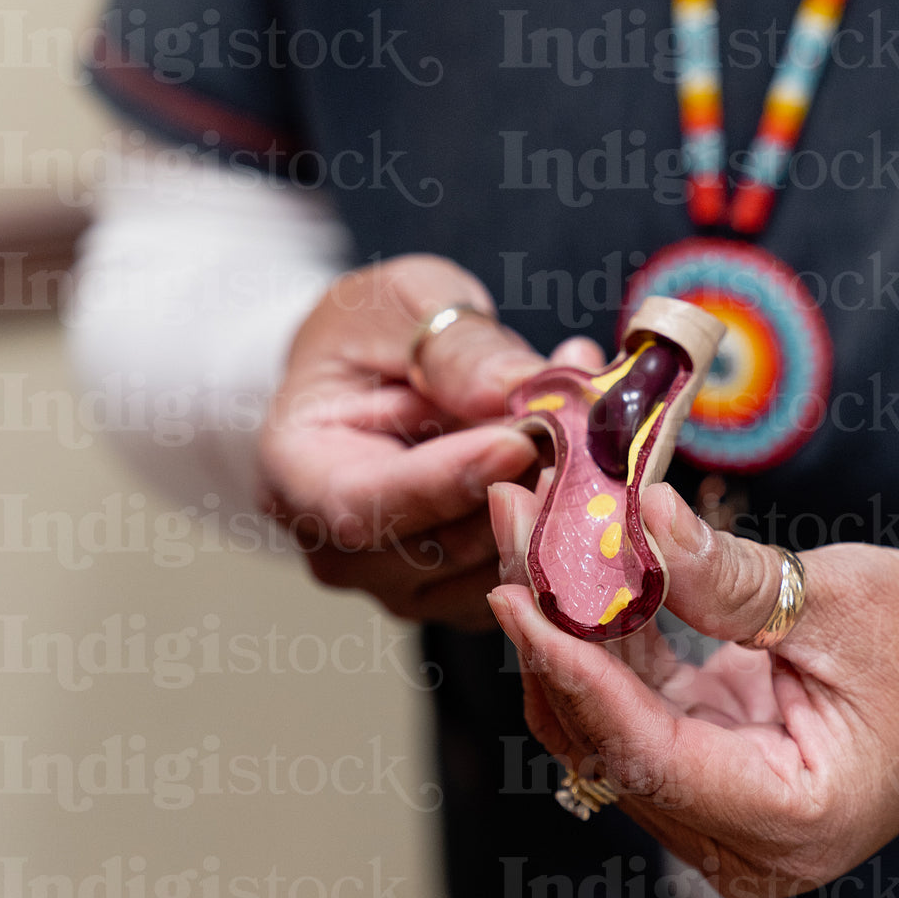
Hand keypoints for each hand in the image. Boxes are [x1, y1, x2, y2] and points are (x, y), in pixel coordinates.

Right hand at [258, 254, 601, 630]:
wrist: (380, 374)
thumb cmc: (377, 332)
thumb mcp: (404, 303)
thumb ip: (453, 349)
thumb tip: (516, 389)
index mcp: (297, 478)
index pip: (368, 504)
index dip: (447, 481)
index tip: (516, 443)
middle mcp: (343, 555)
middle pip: (444, 547)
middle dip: (525, 487)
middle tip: (590, 425)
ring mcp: (406, 587)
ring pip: (498, 569)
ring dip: (562, 503)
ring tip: (601, 424)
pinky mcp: (466, 595)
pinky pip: (530, 580)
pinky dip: (573, 526)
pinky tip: (599, 463)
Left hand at [486, 480, 898, 897]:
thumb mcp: (844, 601)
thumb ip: (727, 579)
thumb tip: (636, 520)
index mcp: (791, 818)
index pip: (648, 752)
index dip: (574, 668)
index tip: (516, 590)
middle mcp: (743, 838)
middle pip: (607, 736)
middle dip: (554, 626)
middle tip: (518, 516)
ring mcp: (722, 808)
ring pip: (606, 719)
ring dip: (569, 621)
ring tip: (535, 519)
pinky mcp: (711, 765)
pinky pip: (635, 703)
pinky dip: (607, 632)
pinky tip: (578, 555)